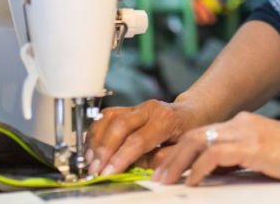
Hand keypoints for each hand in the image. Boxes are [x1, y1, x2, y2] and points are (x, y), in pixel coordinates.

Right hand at [85, 100, 200, 176]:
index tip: (107, 173)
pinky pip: (106, 115)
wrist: (190, 114)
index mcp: (165, 120)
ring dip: (96, 140)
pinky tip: (90, 147)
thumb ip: (160, 160)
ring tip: (89, 160)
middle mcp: (149, 109)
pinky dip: (95, 131)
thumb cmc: (186, 133)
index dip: (120, 158)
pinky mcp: (127, 108)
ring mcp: (137, 106)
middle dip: (104, 150)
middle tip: (95, 169)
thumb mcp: (181, 150)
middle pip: (120, 126)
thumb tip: (138, 168)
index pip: (137, 140)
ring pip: (109, 117)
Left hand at [151, 112, 279, 185]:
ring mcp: (246, 132)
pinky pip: (216, 156)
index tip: (163, 169)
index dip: (178, 151)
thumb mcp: (263, 158)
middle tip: (155, 178)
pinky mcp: (253, 146)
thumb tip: (212, 175)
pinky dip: (199, 169)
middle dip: (170, 157)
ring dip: (177, 163)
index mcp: (242, 124)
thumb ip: (239, 161)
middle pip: (193, 135)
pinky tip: (192, 182)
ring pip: (198, 142)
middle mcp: (240, 123)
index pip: (201, 134)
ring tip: (164, 182)